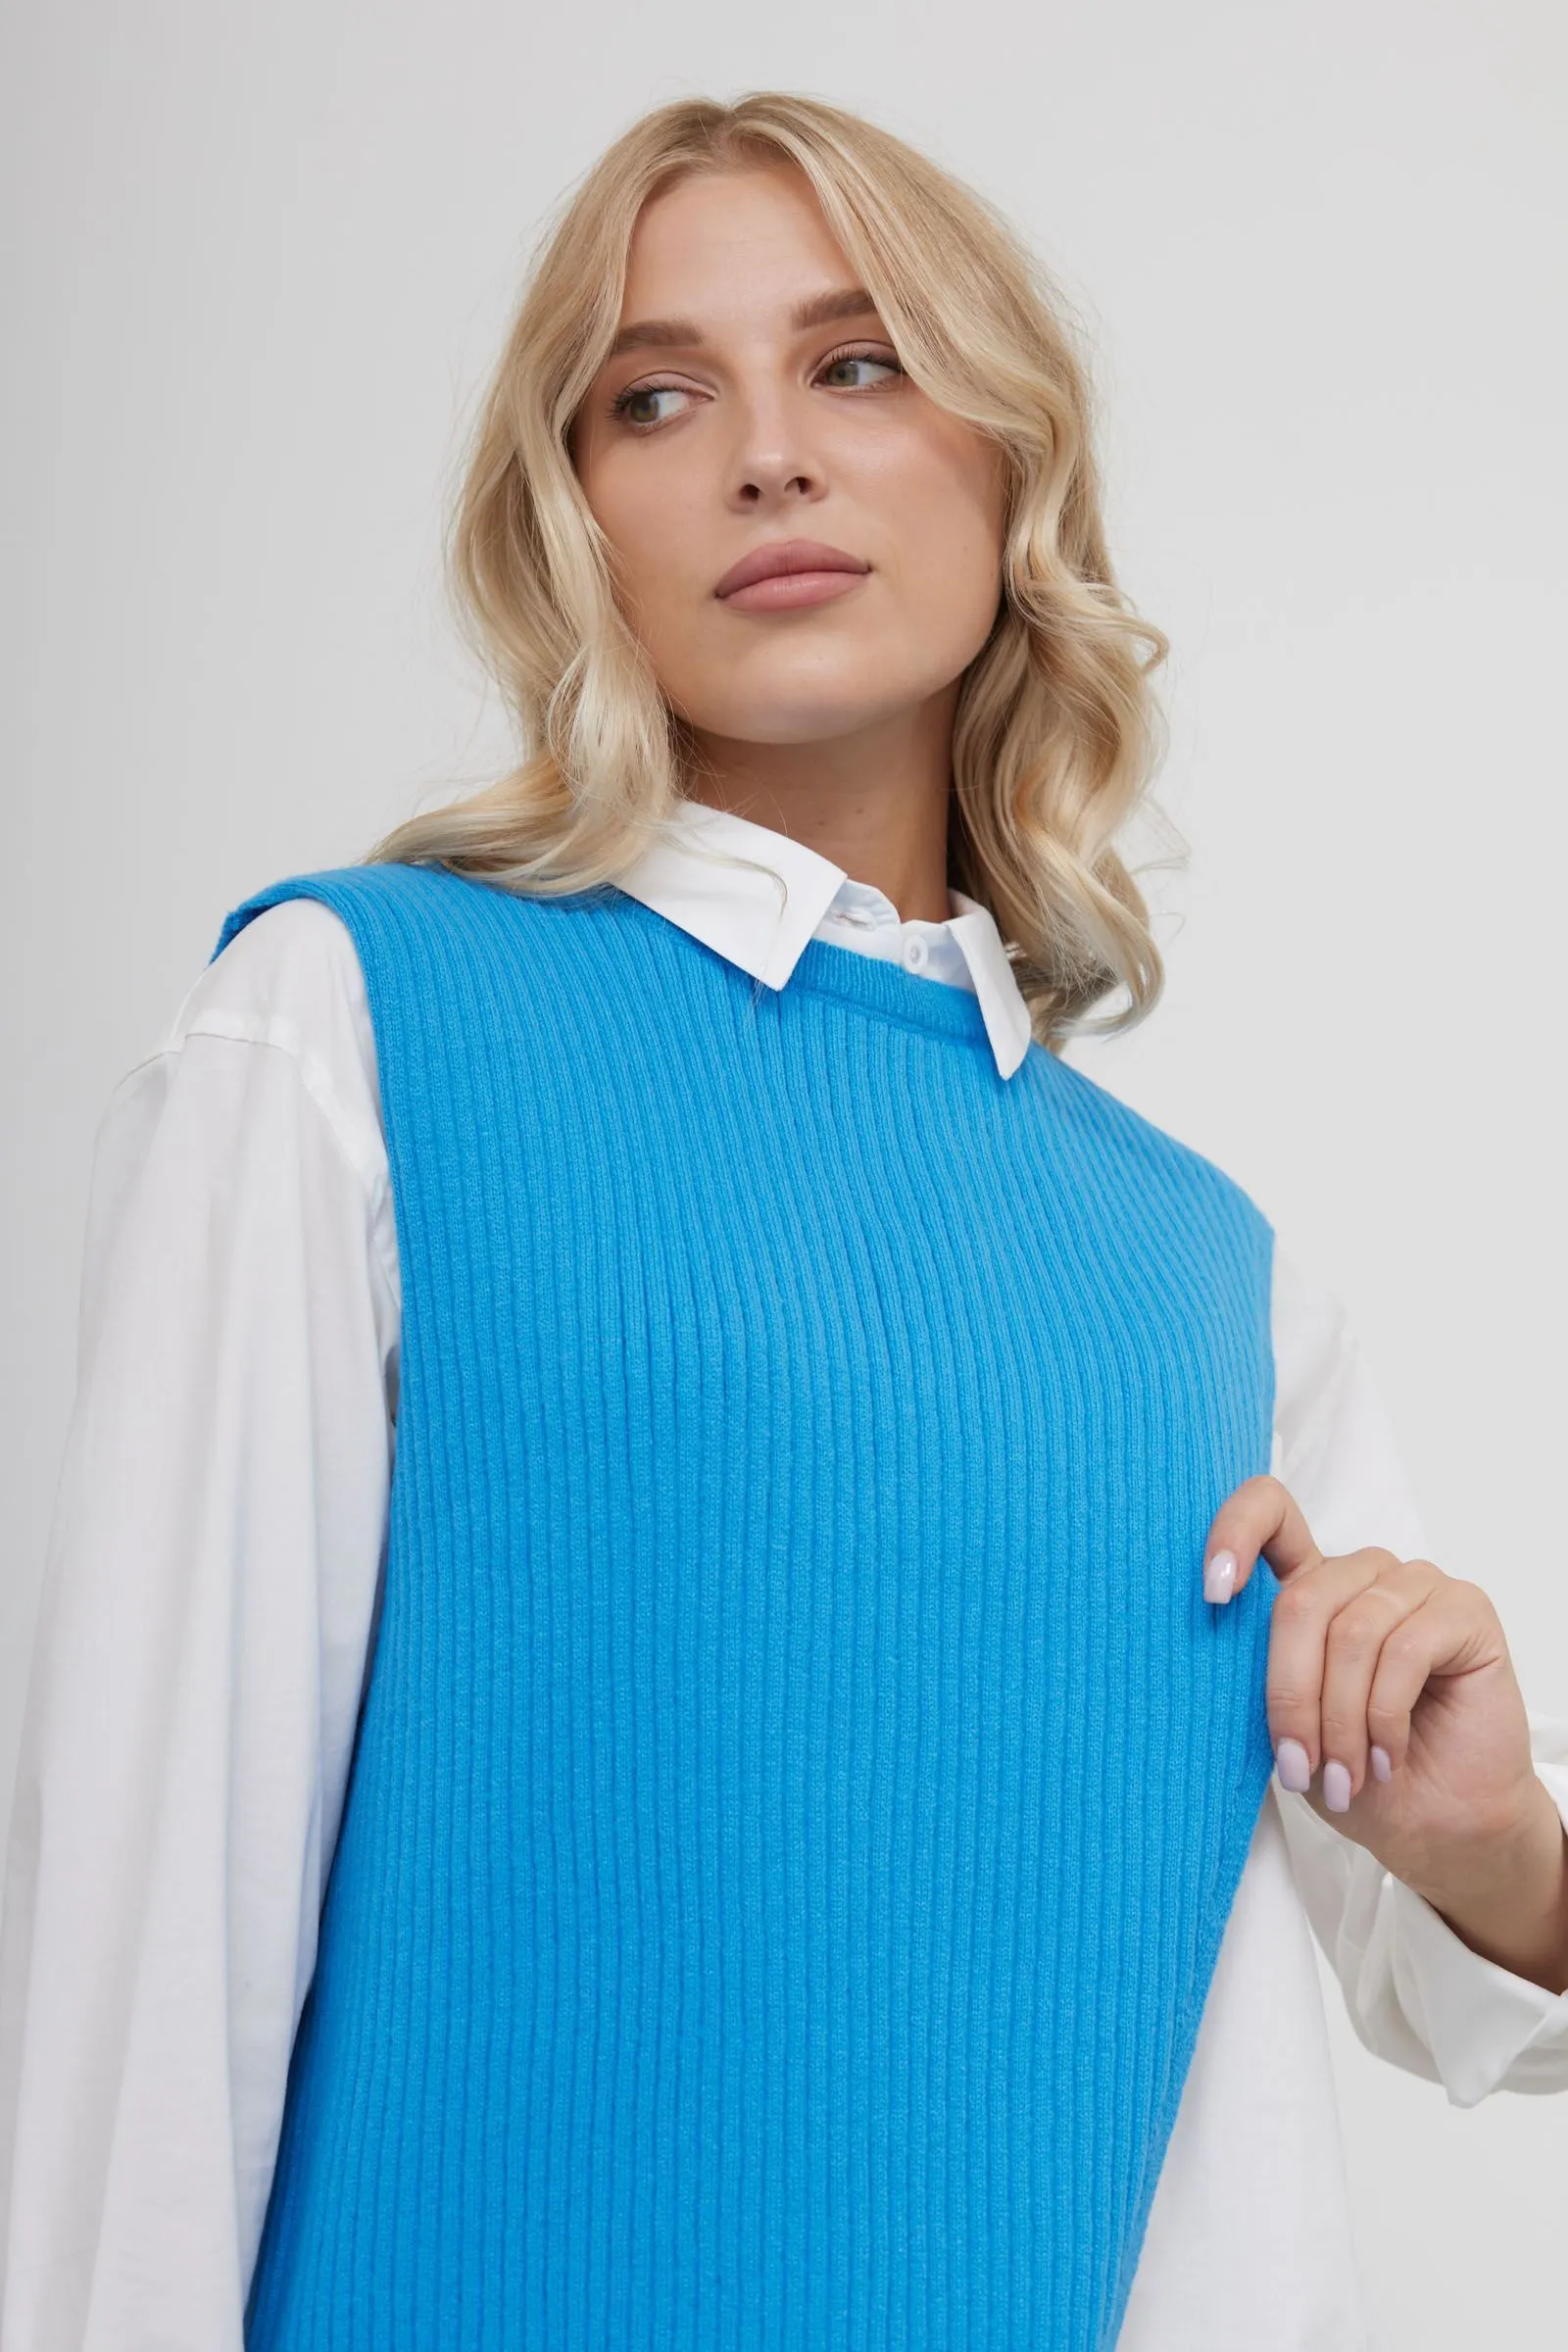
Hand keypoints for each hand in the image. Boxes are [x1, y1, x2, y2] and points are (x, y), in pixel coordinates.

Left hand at [1204, 1474, 1567, 1994]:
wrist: (1435, 1824)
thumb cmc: (1352, 1774)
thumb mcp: (1286, 1728)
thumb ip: (1254, 1677)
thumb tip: (1197, 1648)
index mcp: (1309, 1584)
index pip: (1268, 1512)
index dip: (1233, 1532)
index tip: (1212, 1593)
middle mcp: (1361, 1573)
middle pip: (1302, 1600)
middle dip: (1291, 1694)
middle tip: (1296, 1766)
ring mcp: (1416, 1584)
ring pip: (1353, 1632)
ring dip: (1341, 1719)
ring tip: (1342, 1778)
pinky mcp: (1465, 1609)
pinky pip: (1407, 1648)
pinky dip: (1385, 1716)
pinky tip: (1384, 1758)